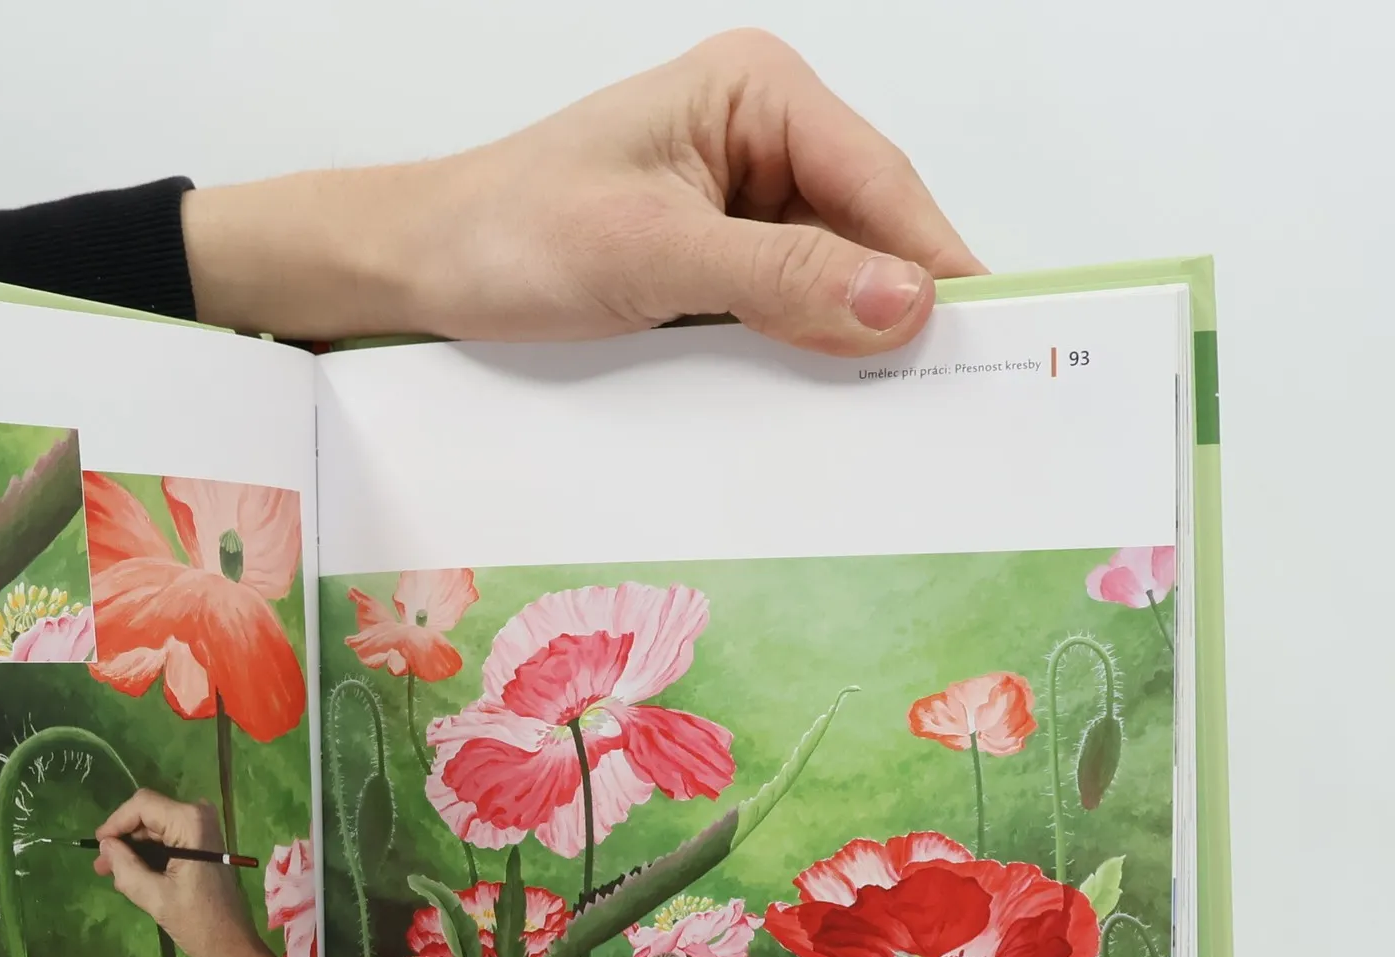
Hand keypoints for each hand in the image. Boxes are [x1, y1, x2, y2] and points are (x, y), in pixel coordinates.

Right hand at [94, 790, 302, 956]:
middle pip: (148, 815)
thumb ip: (125, 867)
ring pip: (154, 828)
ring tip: (112, 874)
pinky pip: (167, 839)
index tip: (98, 846)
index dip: (115, 822)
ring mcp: (202, 829)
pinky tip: (132, 875)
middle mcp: (198, 816)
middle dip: (123, 839)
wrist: (231, 943)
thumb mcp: (155, 897)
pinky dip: (148, 854)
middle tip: (101, 866)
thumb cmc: (197, 922)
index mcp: (190, 822)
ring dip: (132, 849)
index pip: (142, 805)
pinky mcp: (202, 843)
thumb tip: (104, 846)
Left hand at [184, 30, 982, 355]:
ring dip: (849, 336)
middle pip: (865, 227)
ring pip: (830, 275)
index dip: (934, 260)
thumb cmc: (511, 236)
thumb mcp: (654, 259)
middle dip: (897, 303)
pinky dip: (801, 350)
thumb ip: (782, 281)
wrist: (419, 270)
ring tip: (899, 409)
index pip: (875, 180)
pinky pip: (783, 306)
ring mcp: (738, 198)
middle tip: (955, 392)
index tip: (991, 332)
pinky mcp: (713, 257)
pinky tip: (824, 397)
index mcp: (754, 93)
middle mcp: (759, 135)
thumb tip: (902, 303)